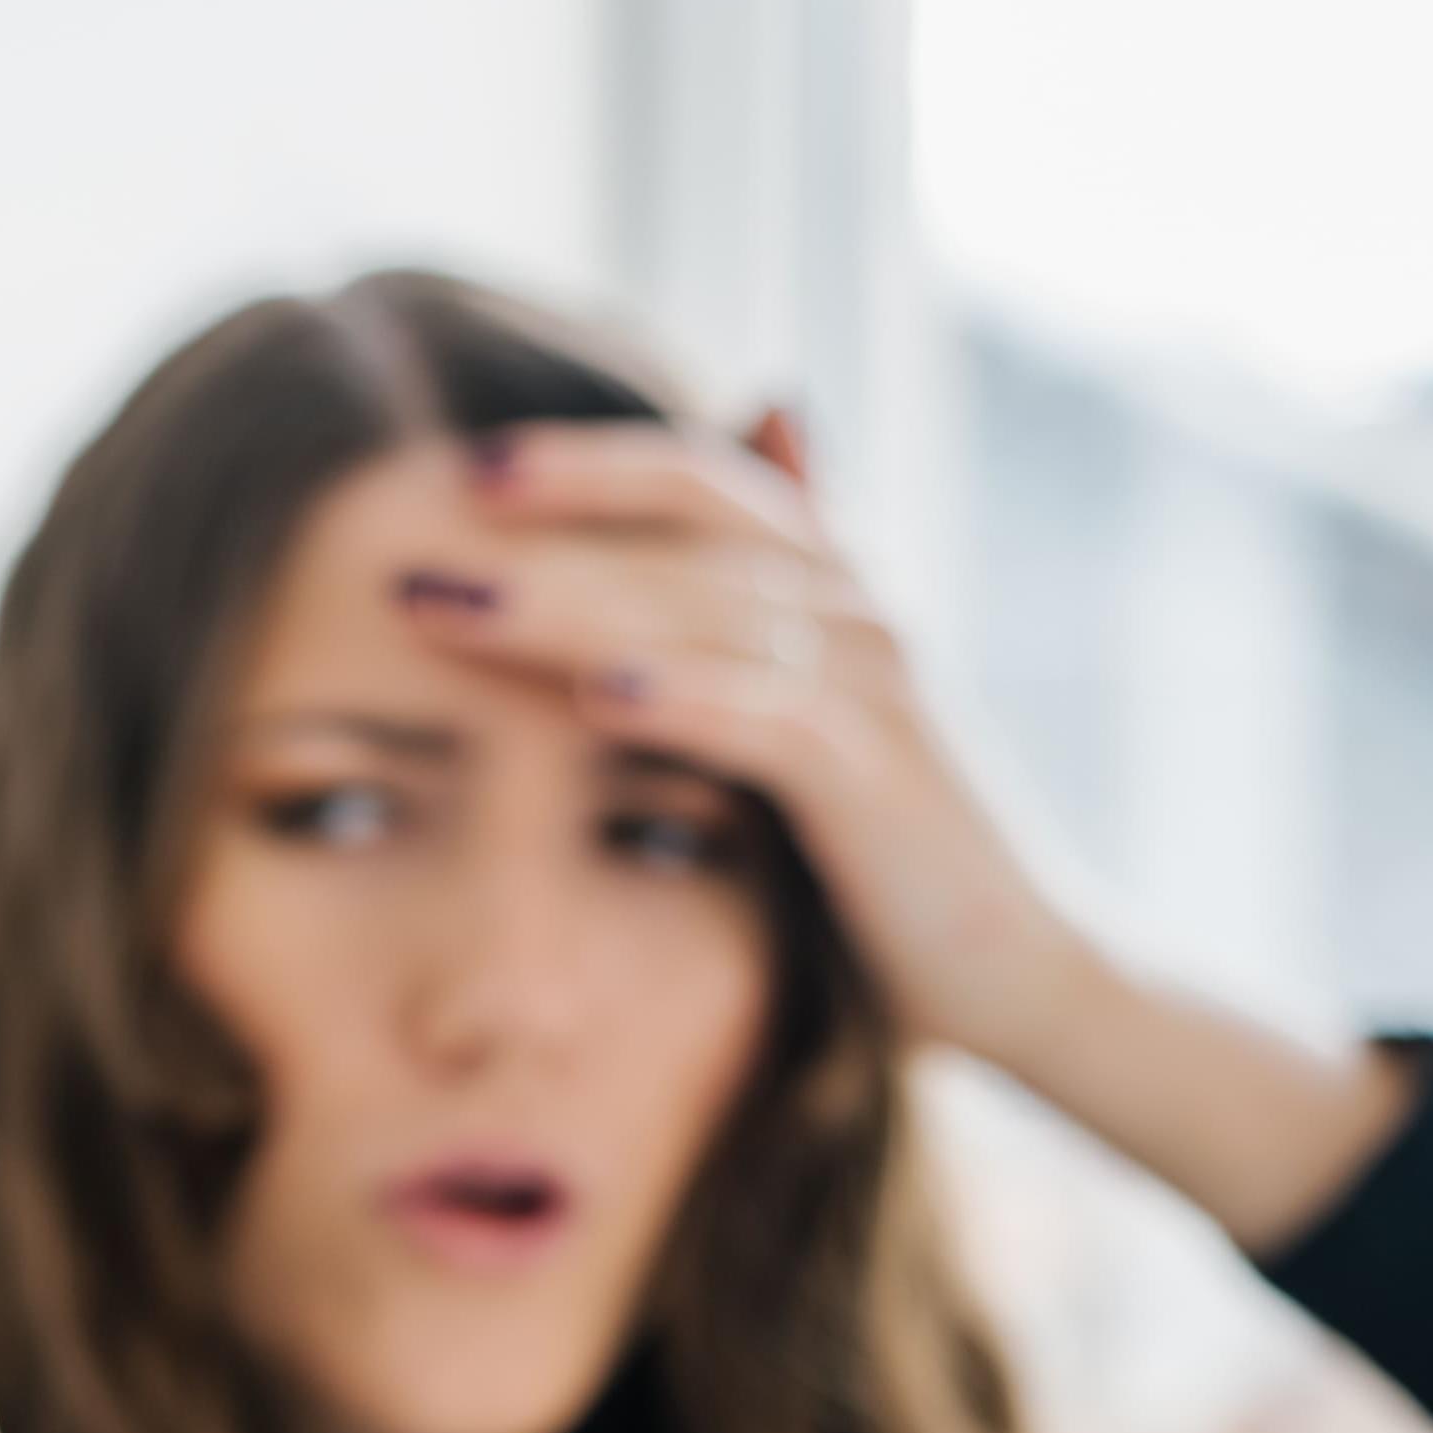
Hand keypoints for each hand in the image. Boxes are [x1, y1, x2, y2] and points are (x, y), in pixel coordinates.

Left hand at [397, 409, 1096, 1071]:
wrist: (1020, 971)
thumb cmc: (887, 852)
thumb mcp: (799, 728)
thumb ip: (738, 628)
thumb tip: (736, 464)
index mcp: (828, 589)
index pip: (697, 481)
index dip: (585, 462)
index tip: (460, 468)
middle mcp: (857, 614)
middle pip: (684, 530)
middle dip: (545, 525)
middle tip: (413, 532)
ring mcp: (873, 693)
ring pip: (706, 612)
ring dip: (569, 603)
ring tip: (453, 601)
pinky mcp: (880, 784)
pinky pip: (770, 721)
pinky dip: (685, 699)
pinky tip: (594, 696)